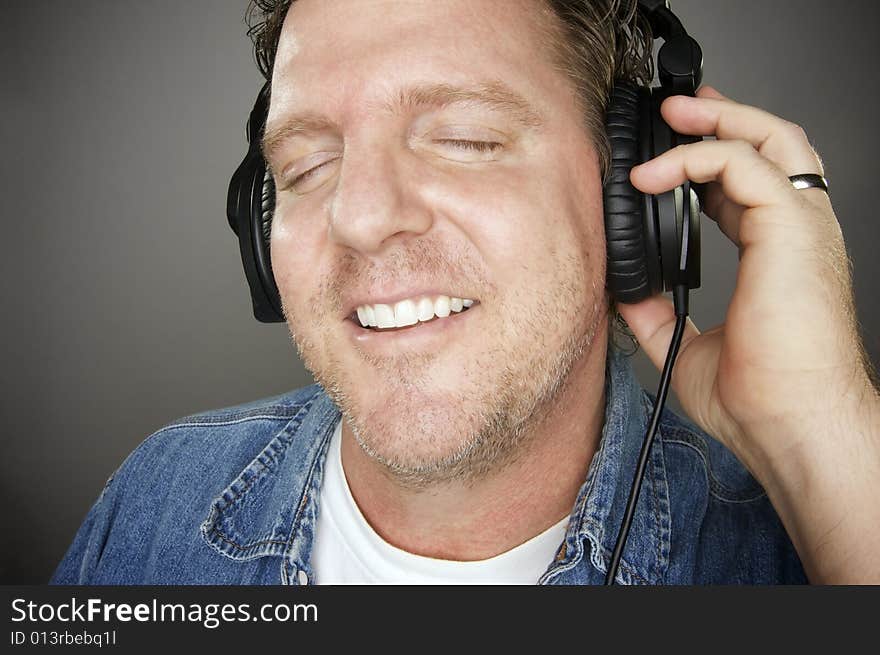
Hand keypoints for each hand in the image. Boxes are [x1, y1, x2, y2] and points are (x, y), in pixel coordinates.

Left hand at [617, 86, 879, 581]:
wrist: (787, 424)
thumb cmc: (758, 398)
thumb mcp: (687, 347)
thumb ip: (658, 315)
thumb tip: (625, 294)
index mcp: (776, 257)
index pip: (749, 188)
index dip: (710, 163)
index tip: (667, 156)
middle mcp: (796, 233)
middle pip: (772, 148)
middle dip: (723, 120)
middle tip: (676, 111)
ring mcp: (801, 227)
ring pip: (771, 140)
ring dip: (718, 120)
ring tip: (672, 114)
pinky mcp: (792, 227)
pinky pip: (744, 166)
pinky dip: (697, 158)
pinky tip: (654, 174)